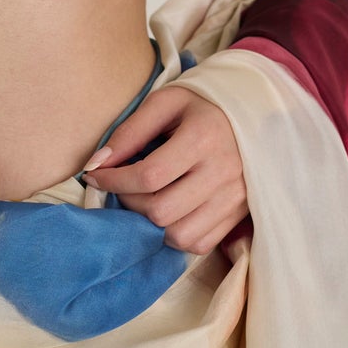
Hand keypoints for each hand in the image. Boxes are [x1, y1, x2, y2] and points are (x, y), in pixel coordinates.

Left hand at [82, 84, 248, 254]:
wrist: (252, 117)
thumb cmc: (201, 107)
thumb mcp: (165, 103)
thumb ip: (130, 131)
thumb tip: (96, 164)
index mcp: (204, 137)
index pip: (149, 175)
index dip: (114, 180)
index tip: (95, 176)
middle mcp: (222, 172)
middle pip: (162, 211)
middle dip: (129, 203)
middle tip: (121, 187)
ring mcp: (234, 198)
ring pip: (179, 235)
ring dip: (151, 225)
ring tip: (144, 201)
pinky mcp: (238, 215)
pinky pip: (199, 244)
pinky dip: (175, 236)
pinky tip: (168, 213)